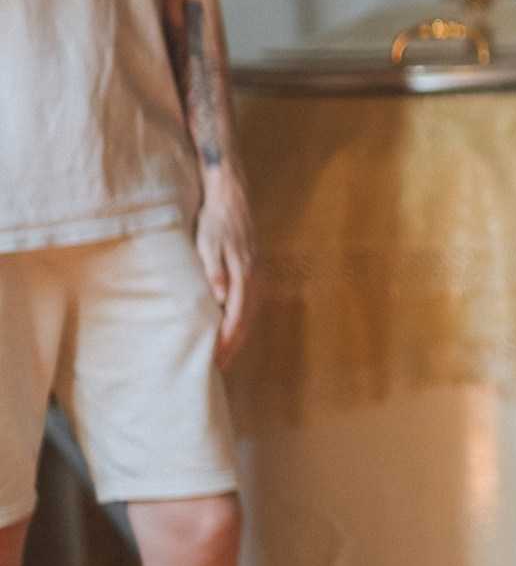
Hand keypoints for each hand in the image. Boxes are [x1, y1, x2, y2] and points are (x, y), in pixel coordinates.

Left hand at [193, 166, 257, 368]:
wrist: (231, 198)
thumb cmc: (215, 221)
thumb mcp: (207, 243)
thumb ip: (214, 270)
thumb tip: (220, 297)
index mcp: (244, 273)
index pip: (236, 317)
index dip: (226, 340)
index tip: (214, 359)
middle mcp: (255, 276)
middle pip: (247, 320)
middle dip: (234, 345)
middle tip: (220, 367)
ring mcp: (257, 273)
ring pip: (251, 313)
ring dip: (239, 335)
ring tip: (227, 354)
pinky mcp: (254, 270)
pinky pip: (251, 303)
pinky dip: (244, 320)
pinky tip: (234, 328)